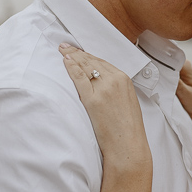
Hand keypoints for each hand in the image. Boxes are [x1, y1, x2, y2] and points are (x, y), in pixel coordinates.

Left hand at [59, 45, 150, 167]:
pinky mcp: (92, 99)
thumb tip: (102, 84)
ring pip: (85, 66)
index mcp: (125, 80)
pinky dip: (71, 67)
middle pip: (92, 62)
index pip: (103, 62)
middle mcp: (115, 80)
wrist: (128, 145)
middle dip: (78, 53)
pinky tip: (65, 61)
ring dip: (72, 56)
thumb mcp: (127, 102)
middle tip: (66, 46)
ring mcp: (103, 89)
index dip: (89, 56)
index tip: (80, 52)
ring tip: (63, 50)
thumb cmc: (127, 129)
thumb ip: (116, 89)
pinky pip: (79, 77)